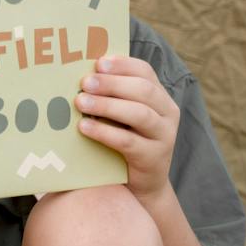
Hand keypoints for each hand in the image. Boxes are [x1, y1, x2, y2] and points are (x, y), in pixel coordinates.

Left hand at [75, 55, 179, 202]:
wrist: (141, 183)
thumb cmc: (124, 139)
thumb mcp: (121, 114)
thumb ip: (110, 95)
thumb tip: (78, 75)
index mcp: (159, 96)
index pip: (145, 71)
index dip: (122, 64)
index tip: (97, 62)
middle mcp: (167, 113)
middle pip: (143, 90)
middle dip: (112, 83)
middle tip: (84, 82)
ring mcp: (163, 136)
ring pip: (139, 114)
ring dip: (107, 105)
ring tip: (80, 102)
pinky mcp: (153, 158)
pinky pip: (128, 141)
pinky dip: (104, 132)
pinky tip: (84, 126)